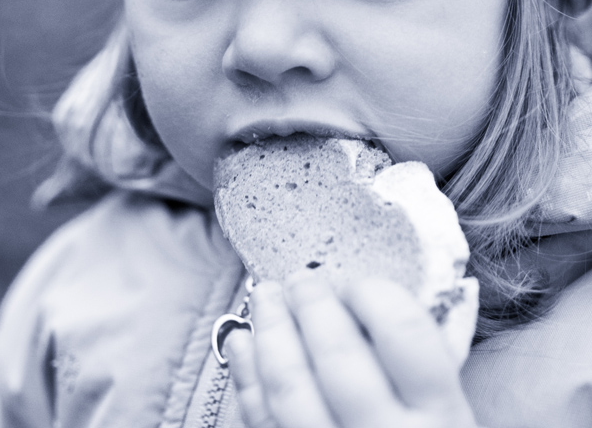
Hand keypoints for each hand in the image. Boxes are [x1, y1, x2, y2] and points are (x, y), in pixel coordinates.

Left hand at [223, 273, 476, 427]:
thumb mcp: (448, 408)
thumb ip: (437, 355)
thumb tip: (446, 286)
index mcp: (441, 414)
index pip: (406, 334)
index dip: (374, 294)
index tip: (356, 282)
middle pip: (338, 356)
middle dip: (311, 305)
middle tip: (299, 279)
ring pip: (289, 386)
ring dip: (270, 332)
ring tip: (265, 297)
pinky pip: (260, 418)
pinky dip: (246, 373)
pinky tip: (244, 342)